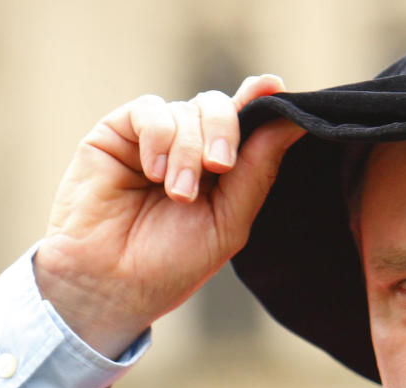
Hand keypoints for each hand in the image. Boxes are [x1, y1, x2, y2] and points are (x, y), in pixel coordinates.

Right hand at [34, 75, 304, 358]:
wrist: (112, 283)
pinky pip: (150, 110)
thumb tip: (293, 122)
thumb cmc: (171, 263)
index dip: (261, 103)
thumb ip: (258, 170)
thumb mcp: (228, 221)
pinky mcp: (117, 133)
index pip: (247, 126)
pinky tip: (152, 171)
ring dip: (187, 152)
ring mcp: (155, 140)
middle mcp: (190, 149)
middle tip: (219, 167)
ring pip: (187, 110)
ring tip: (176, 194)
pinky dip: (158, 137)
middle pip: (220, 108)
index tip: (274, 87)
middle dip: (225, 132)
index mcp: (222, 173)